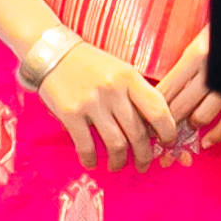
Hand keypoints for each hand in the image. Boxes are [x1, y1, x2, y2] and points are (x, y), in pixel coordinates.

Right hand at [35, 37, 181, 170]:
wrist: (52, 54)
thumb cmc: (92, 64)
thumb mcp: (121, 70)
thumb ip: (137, 93)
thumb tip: (154, 126)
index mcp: (130, 78)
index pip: (157, 110)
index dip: (167, 131)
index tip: (167, 142)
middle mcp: (114, 91)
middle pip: (138, 132)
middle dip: (144, 154)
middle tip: (144, 164)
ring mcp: (91, 104)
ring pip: (115, 144)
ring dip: (119, 161)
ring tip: (117, 166)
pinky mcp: (70, 114)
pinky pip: (86, 145)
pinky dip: (91, 159)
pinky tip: (92, 164)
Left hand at [158, 27, 220, 153]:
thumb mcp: (201, 42)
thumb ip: (185, 66)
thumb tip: (162, 95)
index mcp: (194, 55)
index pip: (163, 91)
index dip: (149, 110)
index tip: (143, 121)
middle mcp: (210, 72)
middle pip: (177, 107)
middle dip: (166, 123)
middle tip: (158, 132)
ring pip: (200, 117)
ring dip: (191, 125)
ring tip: (188, 125)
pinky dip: (216, 135)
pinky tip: (206, 142)